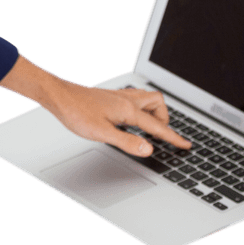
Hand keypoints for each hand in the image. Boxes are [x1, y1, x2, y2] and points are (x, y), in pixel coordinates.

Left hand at [43, 78, 190, 156]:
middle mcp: (126, 99)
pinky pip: (134, 100)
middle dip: (164, 118)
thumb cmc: (76, 112)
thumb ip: (127, 141)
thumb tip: (149, 149)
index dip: (173, 138)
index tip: (186, 145)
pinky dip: (139, 109)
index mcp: (128, 110)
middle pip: (158, 103)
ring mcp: (118, 96)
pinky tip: (129, 119)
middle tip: (162, 135)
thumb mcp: (102, 133)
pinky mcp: (109, 97)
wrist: (58, 95)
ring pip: (146, 99)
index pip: (157, 127)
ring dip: (152, 112)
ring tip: (148, 128)